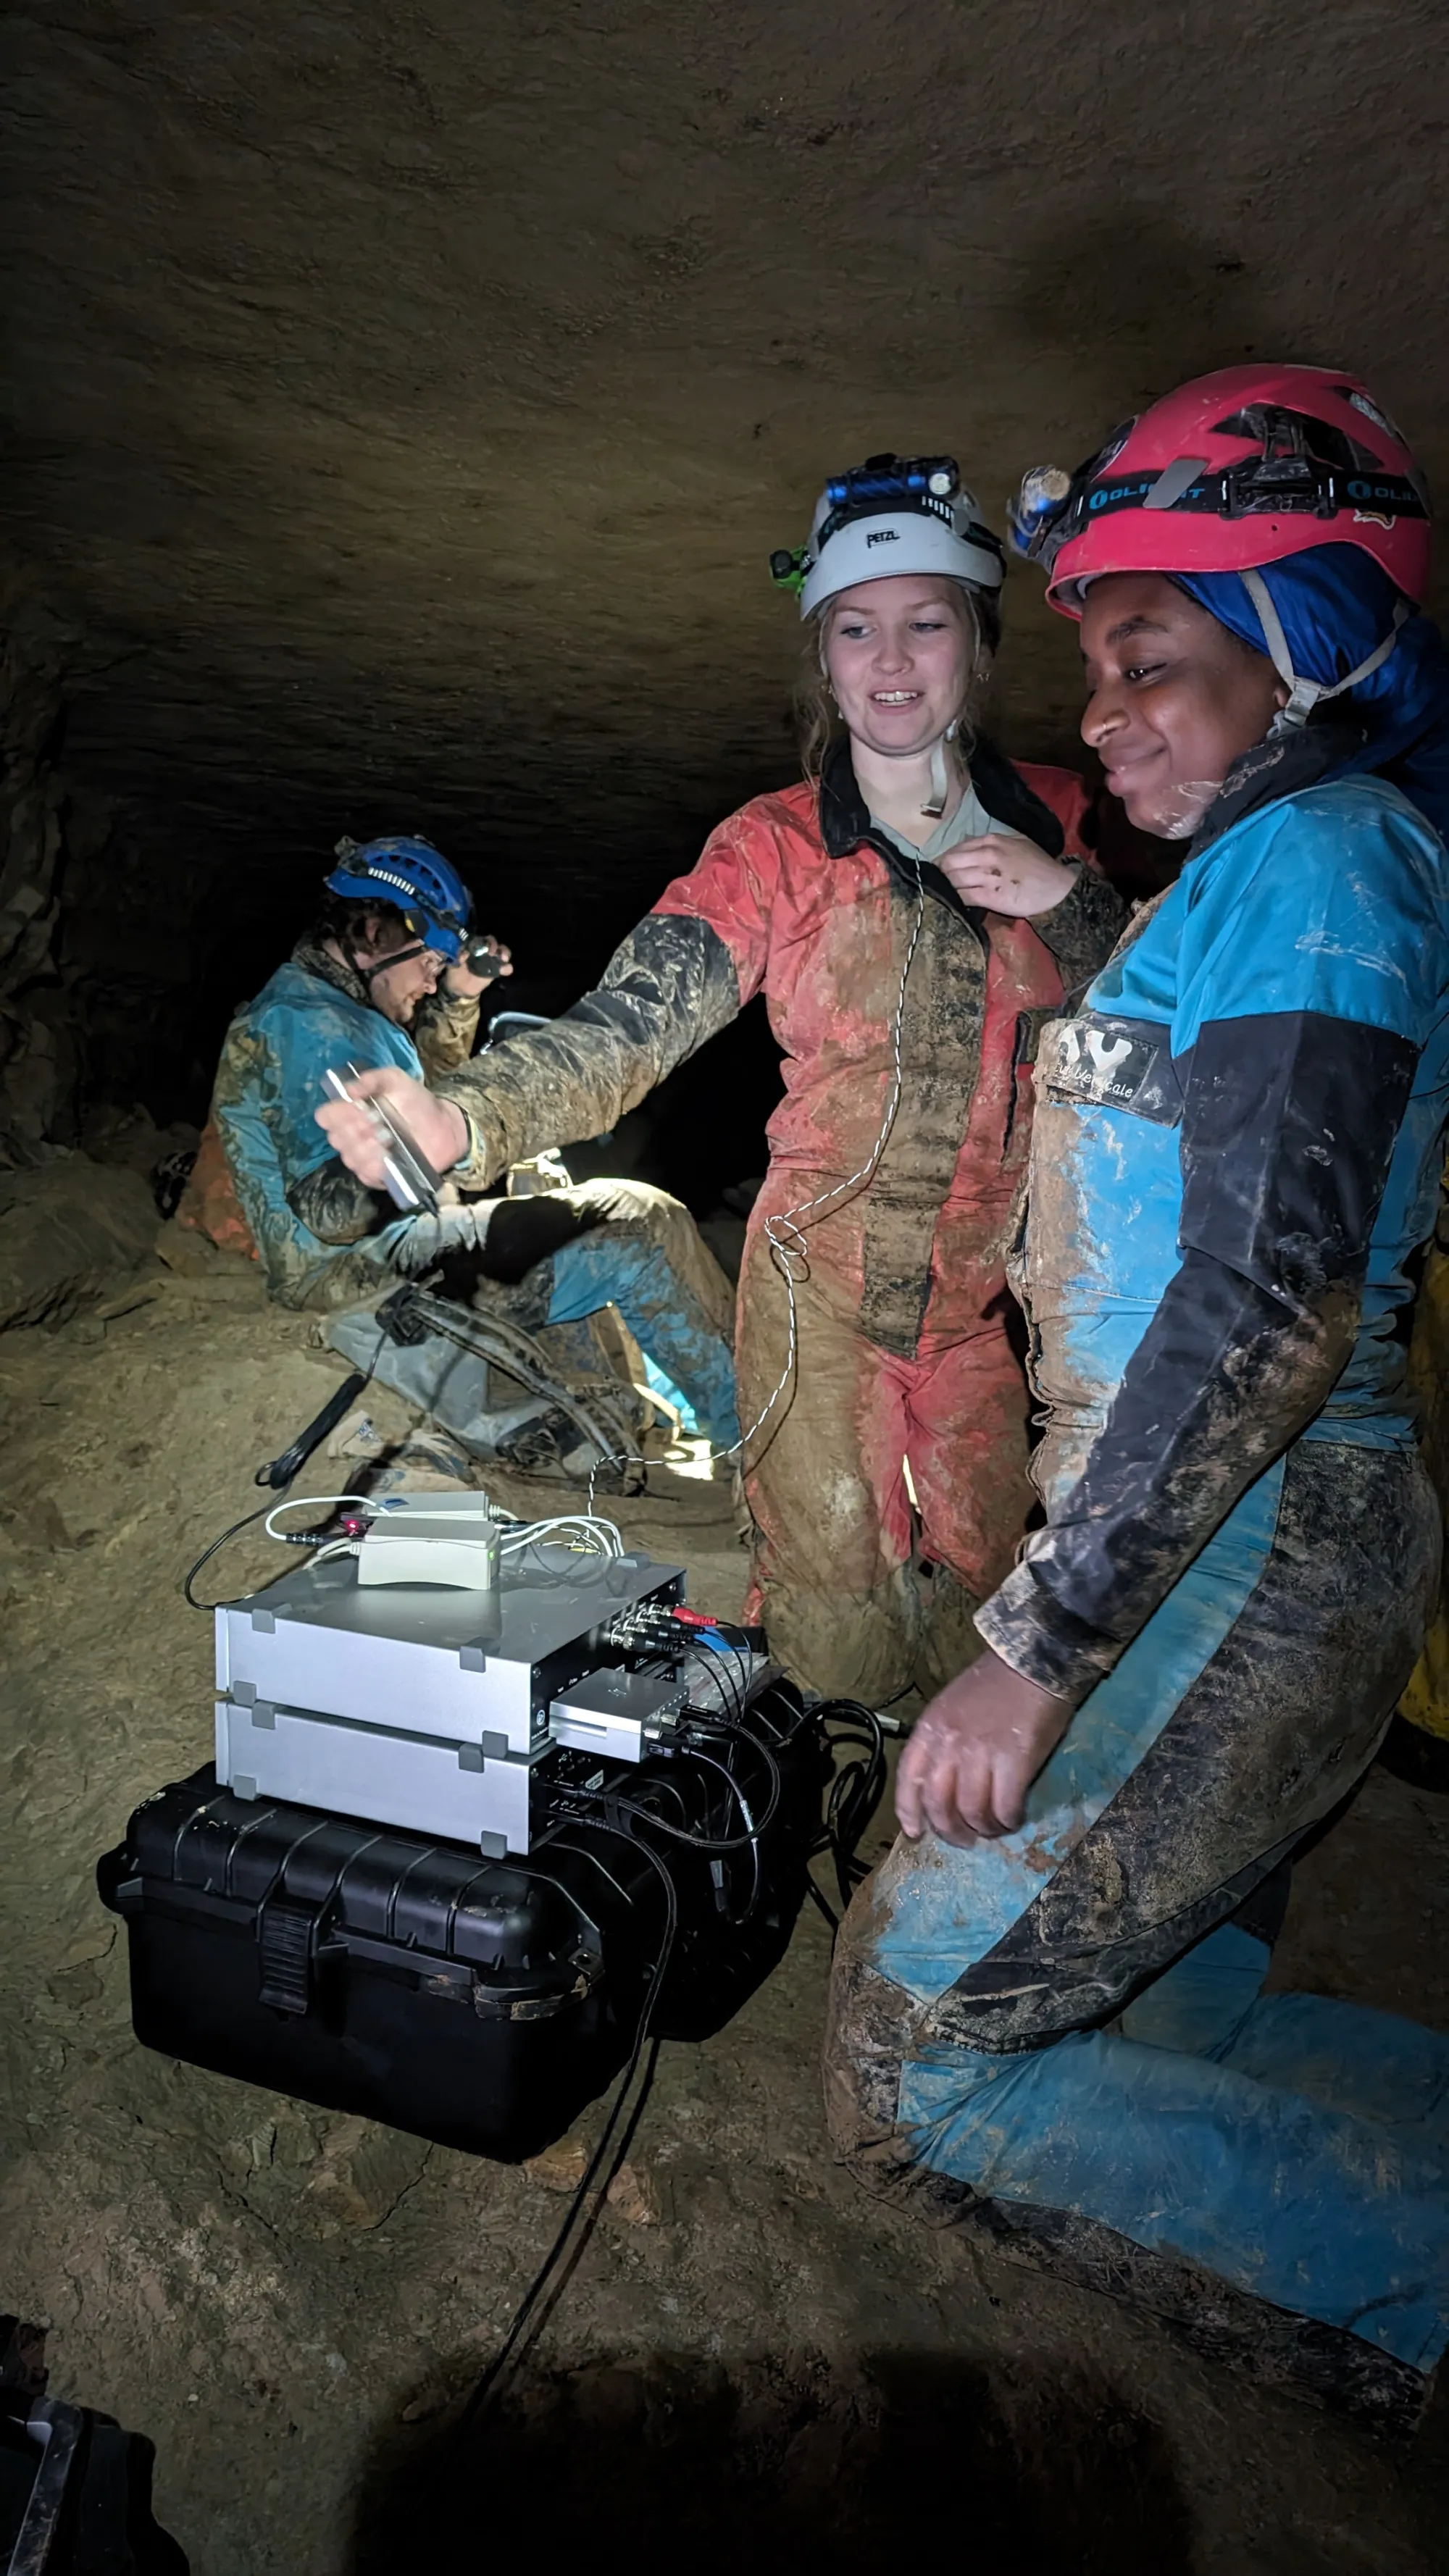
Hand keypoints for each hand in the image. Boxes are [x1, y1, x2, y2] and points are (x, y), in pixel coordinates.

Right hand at [315, 1065, 469, 1185]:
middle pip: (335, 1138)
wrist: (442, 1127)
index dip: (336, 1114)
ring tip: (389, 1138)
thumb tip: (348, 1090)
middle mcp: (350, 1136)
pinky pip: (364, 1174)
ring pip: (349, 1157)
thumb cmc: (416, 1102)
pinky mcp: (375, 1176)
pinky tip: (389, 1155)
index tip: (357, 1109)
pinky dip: (376, 1164)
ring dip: (368, 1147)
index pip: (326, 1117)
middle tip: (379, 1122)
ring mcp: (361, 1158)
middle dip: (356, 1130)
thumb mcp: (395, 1080)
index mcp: (350, 1112)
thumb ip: (372, 1079)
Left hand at [444, 936, 512, 999]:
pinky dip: (507, 968)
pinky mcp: (497, 972)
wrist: (458, 988)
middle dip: (496, 946)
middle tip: (493, 953)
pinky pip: (506, 968)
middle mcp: (485, 951)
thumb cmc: (455, 972)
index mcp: (475, 947)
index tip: (484, 947)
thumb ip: (458, 956)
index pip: (483, 939)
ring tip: (503, 959)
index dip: (485, 941)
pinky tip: (502, 971)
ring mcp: (492, 961)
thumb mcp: (453, 962)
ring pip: (504, 952)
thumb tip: (465, 953)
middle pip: (495, 943)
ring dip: (505, 953)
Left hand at [895, 1647, 1072, 1845]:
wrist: (1034, 1661)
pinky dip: (1008, 1820)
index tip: (916, 1833)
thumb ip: (943, 1739)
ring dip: (983, 1828)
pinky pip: (1005, 1807)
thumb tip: (945, 1779)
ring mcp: (980, 1754)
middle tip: (965, 1840)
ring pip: (971, 1811)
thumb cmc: (995, 1683)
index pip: (909, 1778)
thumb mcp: (952, 1705)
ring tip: (993, 1829)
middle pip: (939, 1804)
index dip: (909, 1811)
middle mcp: (949, 1744)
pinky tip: (1014, 1820)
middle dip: (950, 1830)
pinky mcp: (1013, 1762)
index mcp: (930, 1728)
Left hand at [938, 834, 1079, 918]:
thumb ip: (995, 843)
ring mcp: (987, 875)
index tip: (941, 867)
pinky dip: (955, 899)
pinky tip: (954, 903)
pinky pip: (963, 897)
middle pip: (950, 862)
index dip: (945, 858)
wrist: (1058, 888)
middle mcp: (987, 855)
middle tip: (937, 881)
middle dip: (940, 872)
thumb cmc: (1040, 866)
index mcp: (992, 841)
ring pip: (953, 880)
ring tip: (943, 893)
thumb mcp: (1018, 843)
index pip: (958, 848)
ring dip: (945, 887)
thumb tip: (973, 846)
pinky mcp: (989, 896)